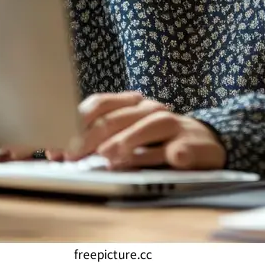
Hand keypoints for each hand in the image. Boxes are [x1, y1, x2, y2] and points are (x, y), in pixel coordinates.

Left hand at [67, 91, 226, 169]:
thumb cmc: (158, 141)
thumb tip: (61, 151)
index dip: (76, 123)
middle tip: (74, 155)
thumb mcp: (129, 134)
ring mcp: (172, 126)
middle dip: (93, 136)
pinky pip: (181, 148)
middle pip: (118, 118)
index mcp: (131, 106)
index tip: (58, 146)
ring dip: (129, 140)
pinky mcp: (193, 144)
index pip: (100, 105)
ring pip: (149, 127)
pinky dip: (175, 153)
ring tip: (110, 156)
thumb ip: (100, 140)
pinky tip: (169, 158)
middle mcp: (149, 111)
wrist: (206, 141)